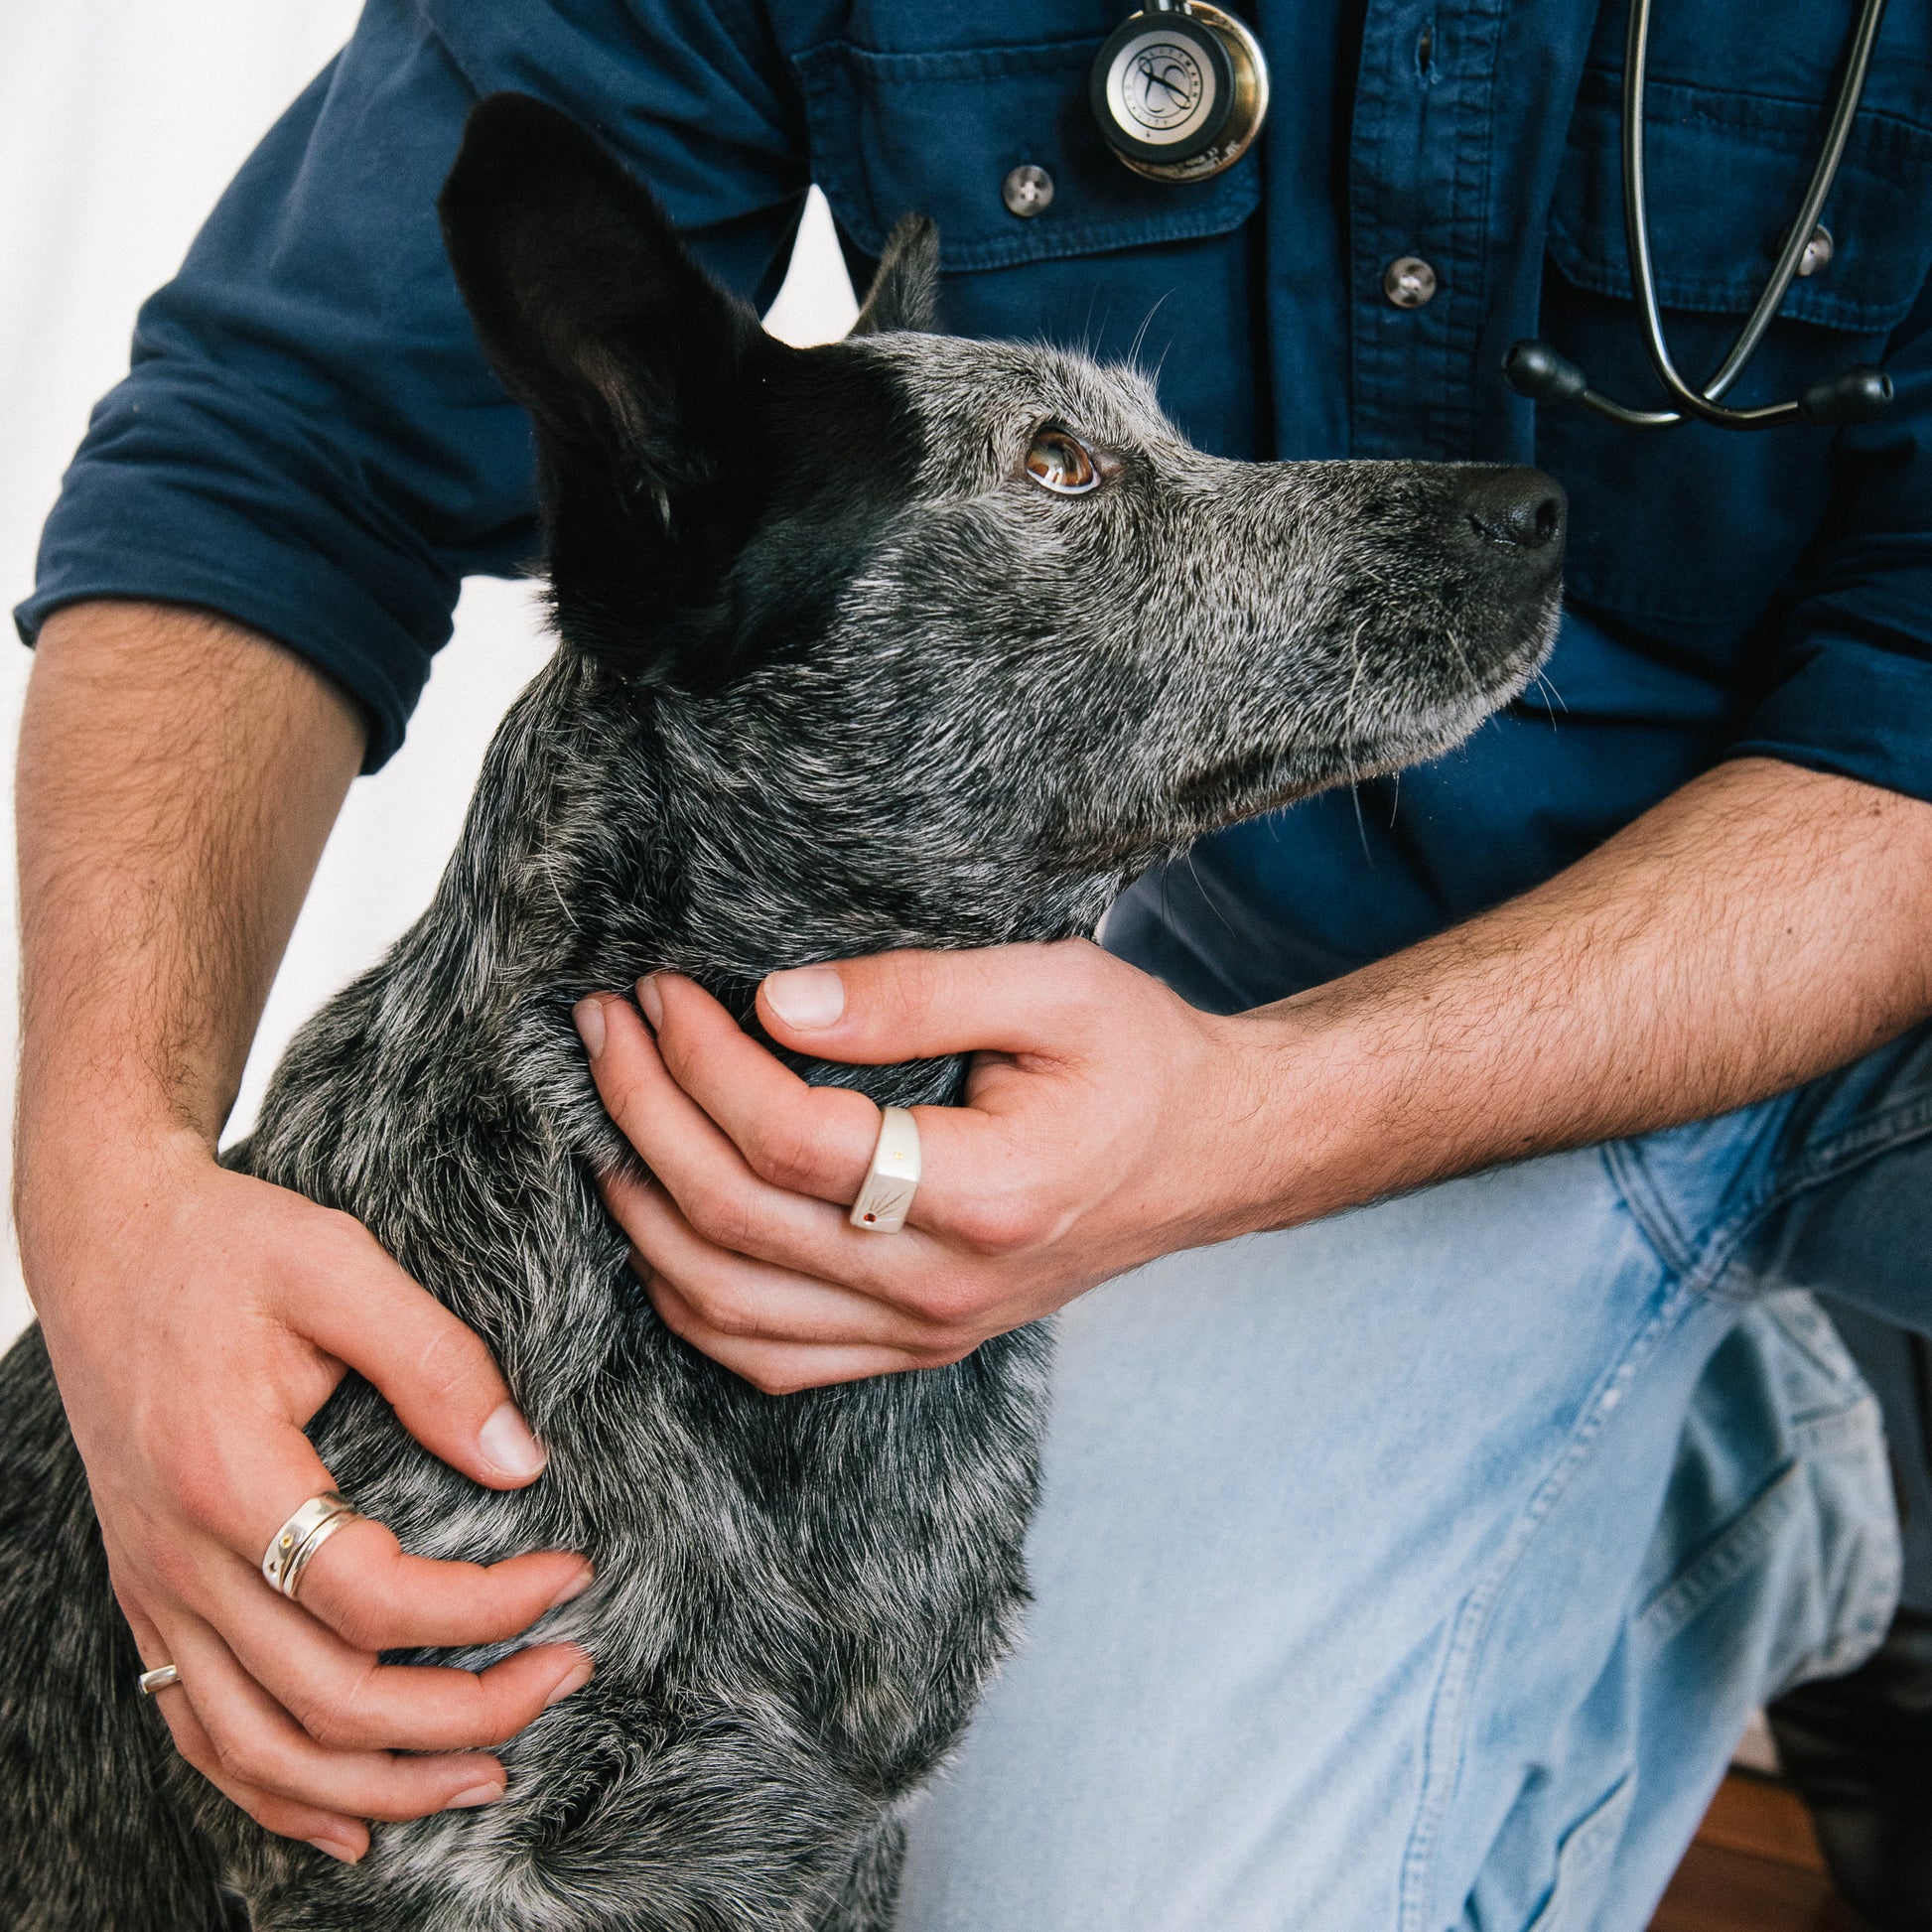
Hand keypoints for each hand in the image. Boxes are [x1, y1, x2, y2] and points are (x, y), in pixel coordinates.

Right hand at [20, 1133, 594, 1863]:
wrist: (107, 1241)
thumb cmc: (226, 1244)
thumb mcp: (338, 1263)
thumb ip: (436, 1358)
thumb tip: (521, 1459)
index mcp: (228, 1475)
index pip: (374, 1597)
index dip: (488, 1609)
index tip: (573, 1573)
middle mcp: (178, 1559)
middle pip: (327, 1701)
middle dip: (465, 1714)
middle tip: (568, 1673)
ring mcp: (155, 1593)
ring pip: (264, 1751)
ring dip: (385, 1782)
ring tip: (493, 1771)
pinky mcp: (151, 1601)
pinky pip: (202, 1736)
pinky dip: (279, 1796)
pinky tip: (356, 1818)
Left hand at [573, 941, 1297, 1393]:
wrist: (1207, 1155)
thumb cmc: (1137, 1058)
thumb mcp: (1054, 986)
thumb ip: (914, 993)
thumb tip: (774, 1004)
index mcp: (989, 1193)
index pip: (792, 1140)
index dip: (702, 1061)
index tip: (662, 989)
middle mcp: (946, 1287)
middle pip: (736, 1218)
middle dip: (644, 1108)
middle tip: (607, 1022)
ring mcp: (924, 1334)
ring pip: (725, 1303)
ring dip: (640, 1202)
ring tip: (604, 1106)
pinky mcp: (909, 1350)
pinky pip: (762, 1354)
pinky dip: (684, 1293)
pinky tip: (653, 1216)